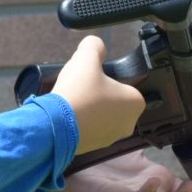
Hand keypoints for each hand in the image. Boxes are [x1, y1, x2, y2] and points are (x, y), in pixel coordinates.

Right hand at [49, 35, 146, 155]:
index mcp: (135, 102)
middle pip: (114, 101)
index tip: (93, 77)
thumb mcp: (86, 58)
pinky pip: (91, 129)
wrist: (56, 125)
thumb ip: (95, 45)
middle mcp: (128, 123)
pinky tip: (69, 114)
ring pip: (102, 116)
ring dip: (91, 109)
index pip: (126, 85)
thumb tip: (95, 44)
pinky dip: (82, 122)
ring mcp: (112, 138)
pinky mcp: (94, 147)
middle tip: (82, 87)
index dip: (109, 78)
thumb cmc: (78, 91)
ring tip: (73, 100)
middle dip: (100, 94)